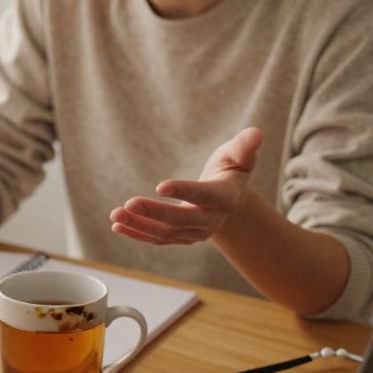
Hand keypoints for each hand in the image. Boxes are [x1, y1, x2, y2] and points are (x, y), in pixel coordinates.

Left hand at [110, 127, 262, 244]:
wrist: (229, 201)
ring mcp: (195, 232)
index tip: (160, 186)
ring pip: (166, 233)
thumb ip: (244, 146)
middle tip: (128, 203)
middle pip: (181, 220)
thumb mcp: (238, 155)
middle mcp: (211, 219)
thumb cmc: (230, 170)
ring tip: (115, 215)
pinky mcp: (181, 237)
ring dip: (139, 225)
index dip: (184, 191)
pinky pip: (158, 239)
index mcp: (225, 197)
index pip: (204, 195)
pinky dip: (137, 234)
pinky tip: (117, 226)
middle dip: (154, 213)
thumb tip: (256, 133)